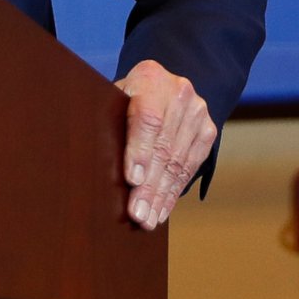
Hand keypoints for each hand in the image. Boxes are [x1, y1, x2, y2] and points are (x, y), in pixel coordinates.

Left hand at [116, 59, 213, 229]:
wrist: (160, 87)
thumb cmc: (124, 99)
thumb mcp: (112, 99)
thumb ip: (105, 120)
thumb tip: (90, 157)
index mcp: (150, 78)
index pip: (148, 119)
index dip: (140, 151)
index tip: (132, 180)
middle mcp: (179, 92)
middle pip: (164, 147)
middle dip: (149, 186)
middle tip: (137, 214)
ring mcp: (198, 111)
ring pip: (178, 161)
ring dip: (162, 195)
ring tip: (147, 219)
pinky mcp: (207, 130)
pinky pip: (190, 166)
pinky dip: (174, 191)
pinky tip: (162, 209)